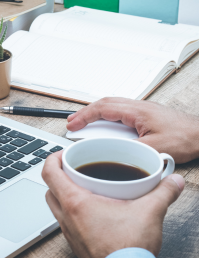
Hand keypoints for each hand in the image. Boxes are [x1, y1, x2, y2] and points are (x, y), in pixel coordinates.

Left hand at [42, 151, 184, 257]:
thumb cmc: (128, 250)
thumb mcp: (149, 212)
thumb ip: (163, 192)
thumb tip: (172, 181)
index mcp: (75, 202)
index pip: (49, 173)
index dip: (52, 158)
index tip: (62, 154)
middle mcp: (66, 217)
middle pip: (49, 189)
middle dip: (58, 176)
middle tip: (73, 170)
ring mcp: (69, 232)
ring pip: (55, 207)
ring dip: (63, 195)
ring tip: (83, 189)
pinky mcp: (76, 244)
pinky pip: (65, 222)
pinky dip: (72, 213)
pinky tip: (92, 213)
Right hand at [67, 97, 198, 163]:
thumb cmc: (187, 137)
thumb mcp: (156, 148)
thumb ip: (132, 150)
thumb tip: (112, 154)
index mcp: (137, 111)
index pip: (103, 109)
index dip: (84, 116)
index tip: (73, 124)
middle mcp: (138, 107)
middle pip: (104, 103)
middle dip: (85, 112)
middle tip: (72, 122)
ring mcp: (141, 110)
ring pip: (111, 105)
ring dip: (95, 112)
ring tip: (83, 122)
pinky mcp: (145, 115)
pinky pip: (119, 111)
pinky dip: (106, 116)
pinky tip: (104, 125)